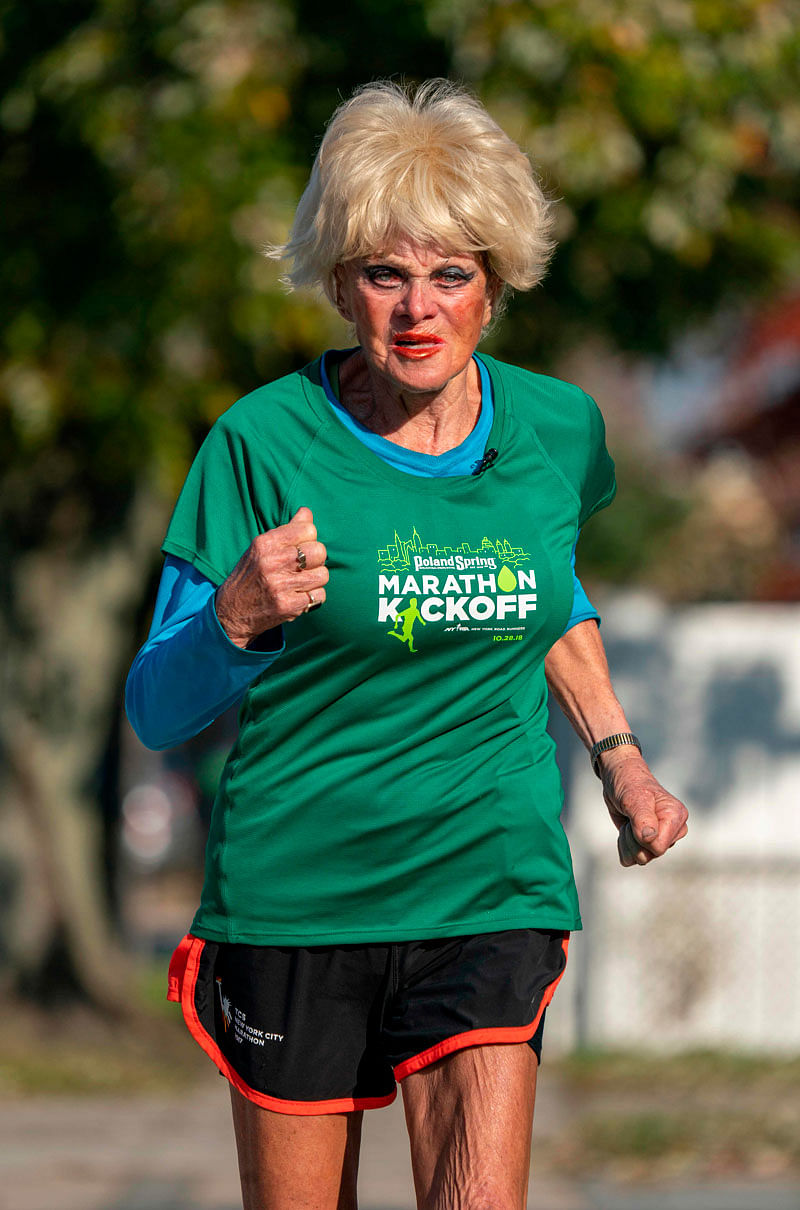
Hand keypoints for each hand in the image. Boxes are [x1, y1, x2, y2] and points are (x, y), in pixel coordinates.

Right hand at [214, 507, 327, 647]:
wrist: (231, 612)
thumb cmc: (250, 575)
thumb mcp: (260, 548)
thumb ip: (286, 530)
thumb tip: (306, 511)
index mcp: (265, 543)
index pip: (308, 529)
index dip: (310, 538)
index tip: (301, 547)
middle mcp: (273, 562)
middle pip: (319, 551)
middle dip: (316, 559)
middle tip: (304, 566)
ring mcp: (281, 585)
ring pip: (323, 574)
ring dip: (316, 579)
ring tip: (302, 582)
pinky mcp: (288, 606)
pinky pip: (320, 596)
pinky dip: (313, 597)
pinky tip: (300, 596)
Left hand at [599, 750, 688, 867]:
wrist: (620, 779)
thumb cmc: (629, 783)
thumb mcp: (633, 796)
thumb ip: (643, 818)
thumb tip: (650, 839)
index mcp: (676, 817)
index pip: (658, 847)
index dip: (641, 837)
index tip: (635, 817)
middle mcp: (673, 830)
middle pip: (649, 855)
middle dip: (632, 839)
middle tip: (630, 818)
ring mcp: (662, 838)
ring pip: (640, 859)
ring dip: (627, 841)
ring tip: (630, 821)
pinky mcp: (649, 844)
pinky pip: (631, 859)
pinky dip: (624, 845)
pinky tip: (627, 828)